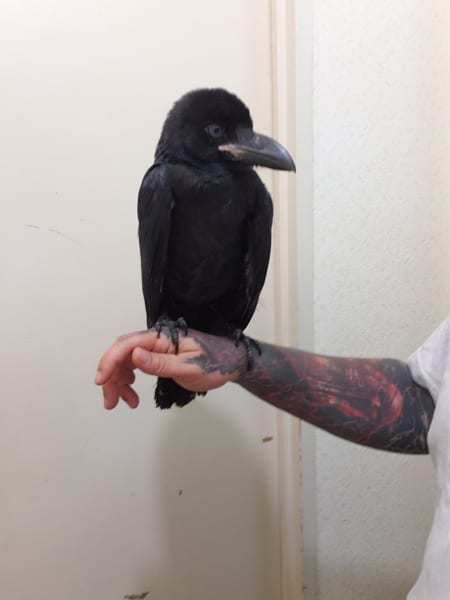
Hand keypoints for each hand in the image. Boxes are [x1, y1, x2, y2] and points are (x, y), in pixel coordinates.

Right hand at [95, 329, 245, 409]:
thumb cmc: (216, 362)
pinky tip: (132, 398)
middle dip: (110, 376)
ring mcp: (155, 350)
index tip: (102, 381)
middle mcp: (155, 342)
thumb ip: (161, 363)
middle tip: (110, 401)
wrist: (232, 363)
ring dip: (119, 383)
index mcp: (162, 338)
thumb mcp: (190, 367)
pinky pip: (135, 369)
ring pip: (125, 364)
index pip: (127, 344)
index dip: (110, 361)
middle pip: (121, 354)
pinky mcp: (158, 360)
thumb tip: (135, 355)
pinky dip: (129, 384)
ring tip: (123, 403)